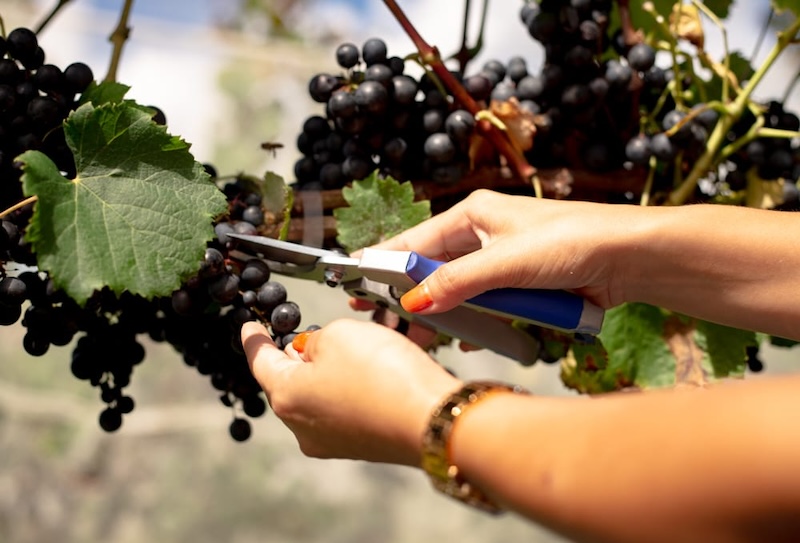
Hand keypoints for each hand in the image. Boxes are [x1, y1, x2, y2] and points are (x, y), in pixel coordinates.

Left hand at [241, 319, 460, 464]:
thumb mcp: (339, 334)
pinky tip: (365, 374)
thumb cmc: (382, 374)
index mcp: (285, 396)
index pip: (259, 361)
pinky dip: (346, 389)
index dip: (254, 338)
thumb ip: (315, 339)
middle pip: (287, 382)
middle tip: (299, 333)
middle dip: (293, 355)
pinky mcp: (361, 446)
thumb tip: (313, 352)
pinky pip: (342, 411)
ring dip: (323, 372)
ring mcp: (331, 442)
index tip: (250, 326)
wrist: (430, 419)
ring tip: (341, 350)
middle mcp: (301, 427)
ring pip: (315, 398)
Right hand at [376, 189, 635, 313]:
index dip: (385, 264)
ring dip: (443, 314)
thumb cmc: (571, 243)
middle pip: (432, 269)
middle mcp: (483, 235)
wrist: (629, 258)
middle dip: (410, 296)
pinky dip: (473, 322)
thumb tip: (413, 303)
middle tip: (382, 321)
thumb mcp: (505, 262)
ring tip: (418, 339)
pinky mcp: (520, 285)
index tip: (357, 285)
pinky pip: (485, 305)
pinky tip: (463, 341)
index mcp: (474, 215)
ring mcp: (502, 262)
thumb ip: (457, 284)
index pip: (415, 240)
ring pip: (457, 291)